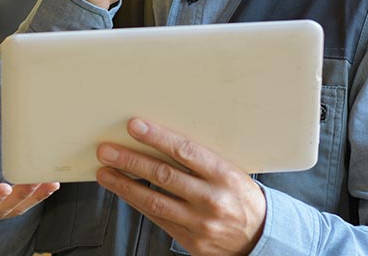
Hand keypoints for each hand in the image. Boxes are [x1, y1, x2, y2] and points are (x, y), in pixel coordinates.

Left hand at [95, 118, 265, 254]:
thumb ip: (201, 160)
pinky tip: (123, 191)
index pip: (185, 151)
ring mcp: (201, 222)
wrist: (262, 238)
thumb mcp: (232, 172)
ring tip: (105, 172)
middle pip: (163, 176)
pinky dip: (136, 203)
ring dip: (124, 184)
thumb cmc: (242, 198)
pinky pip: (157, 219)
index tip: (135, 126)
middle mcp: (212, 199)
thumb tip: (161, 139)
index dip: (157, 138)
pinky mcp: (192, 241)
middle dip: (130, 160)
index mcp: (225, 175)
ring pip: (154, 200)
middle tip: (107, 150)